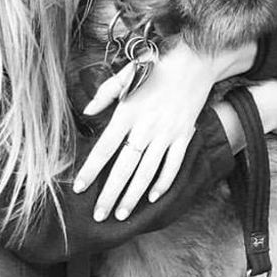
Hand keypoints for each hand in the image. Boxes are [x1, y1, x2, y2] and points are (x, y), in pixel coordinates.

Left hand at [72, 40, 223, 220]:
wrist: (196, 60)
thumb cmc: (158, 64)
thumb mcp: (128, 72)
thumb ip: (105, 92)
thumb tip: (87, 112)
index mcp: (129, 111)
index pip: (105, 147)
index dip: (91, 169)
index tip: (80, 188)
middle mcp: (146, 126)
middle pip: (125, 167)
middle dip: (110, 194)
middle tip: (99, 216)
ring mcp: (167, 133)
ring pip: (147, 172)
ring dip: (133, 196)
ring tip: (121, 214)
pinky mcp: (184, 135)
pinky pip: (173, 166)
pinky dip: (163, 183)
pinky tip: (153, 198)